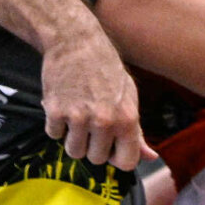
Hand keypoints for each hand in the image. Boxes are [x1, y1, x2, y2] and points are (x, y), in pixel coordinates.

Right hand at [40, 22, 156, 169]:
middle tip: (91, 123)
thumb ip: (137, 131)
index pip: (127, 163)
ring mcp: (78, 117)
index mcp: (128, 118)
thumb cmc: (106, 70)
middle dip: (92, 146)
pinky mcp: (55, 111)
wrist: (77, 42)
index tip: (111, 147)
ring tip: (78, 115)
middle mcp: (104, 121)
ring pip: (74, 152)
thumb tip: (151, 157)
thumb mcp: (129, 96)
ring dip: (73, 138)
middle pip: (96, 160)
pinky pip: (53, 135)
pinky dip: (56, 125)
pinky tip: (64, 105)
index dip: (117, 157)